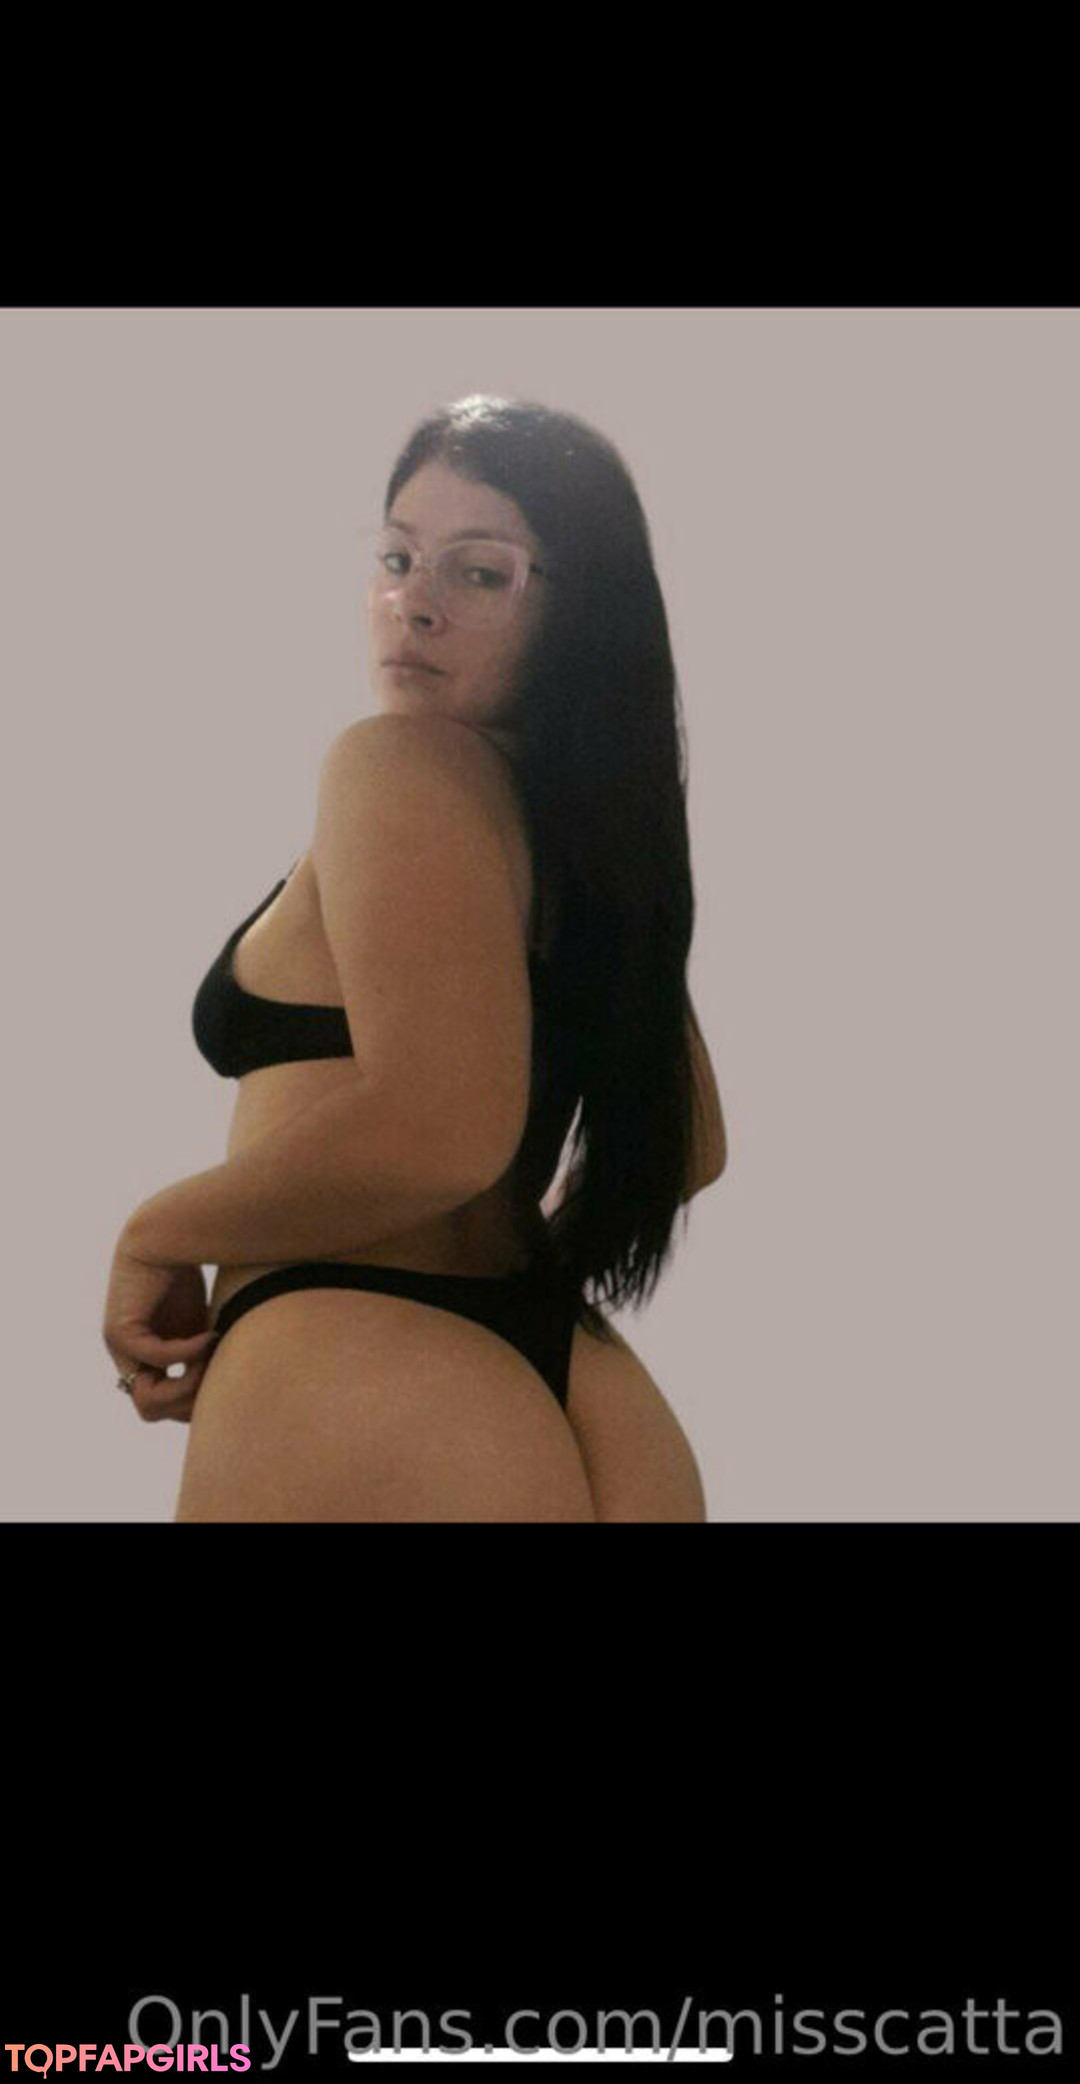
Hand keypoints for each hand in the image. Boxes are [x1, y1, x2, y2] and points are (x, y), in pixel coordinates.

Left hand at [103, 1234, 219, 1423]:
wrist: (164, 1233)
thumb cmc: (185, 1276)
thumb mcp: (197, 1330)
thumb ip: (201, 1361)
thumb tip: (229, 1390)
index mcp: (141, 1365)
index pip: (161, 1409)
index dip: (194, 1401)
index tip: (222, 1374)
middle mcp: (124, 1361)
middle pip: (151, 1412)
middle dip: (190, 1400)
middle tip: (219, 1371)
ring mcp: (118, 1349)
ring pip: (146, 1400)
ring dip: (187, 1386)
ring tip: (214, 1356)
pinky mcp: (121, 1331)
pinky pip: (157, 1359)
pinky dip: (188, 1353)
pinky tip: (211, 1335)